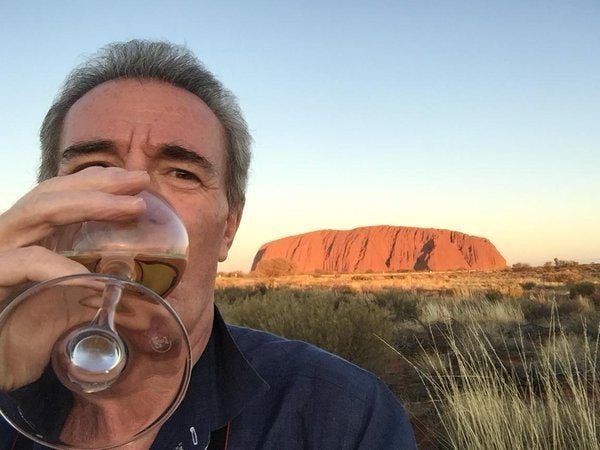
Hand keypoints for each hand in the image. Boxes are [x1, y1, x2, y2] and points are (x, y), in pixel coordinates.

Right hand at [0, 167, 149, 389]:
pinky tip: (96, 278)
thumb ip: (98, 290)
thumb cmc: (26, 336)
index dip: (96, 182)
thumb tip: (141, 286)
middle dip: (99, 183)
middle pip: (51, 193)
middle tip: (140, 180)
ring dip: (89, 204)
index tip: (136, 181)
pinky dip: (62, 266)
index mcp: (29, 238)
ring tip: (133, 208)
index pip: (60, 195)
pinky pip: (27, 262)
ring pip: (37, 212)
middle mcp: (11, 238)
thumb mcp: (71, 307)